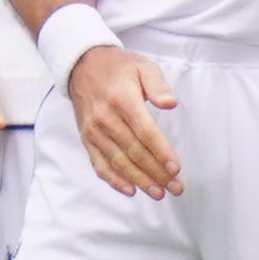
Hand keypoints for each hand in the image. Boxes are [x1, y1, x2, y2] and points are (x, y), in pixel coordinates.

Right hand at [63, 42, 180, 200]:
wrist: (82, 66)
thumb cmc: (118, 68)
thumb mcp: (143, 66)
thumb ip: (158, 85)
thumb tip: (171, 103)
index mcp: (122, 99)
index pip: (145, 132)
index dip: (161, 152)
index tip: (176, 168)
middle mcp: (105, 118)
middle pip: (134, 152)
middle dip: (157, 173)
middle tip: (176, 188)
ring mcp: (94, 131)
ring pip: (118, 162)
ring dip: (140, 180)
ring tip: (159, 193)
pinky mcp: (87, 139)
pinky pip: (100, 164)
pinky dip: (114, 180)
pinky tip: (131, 190)